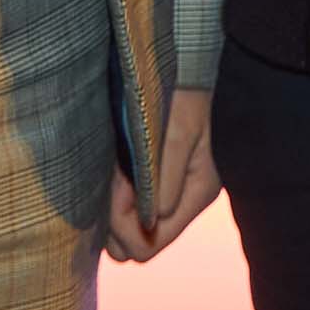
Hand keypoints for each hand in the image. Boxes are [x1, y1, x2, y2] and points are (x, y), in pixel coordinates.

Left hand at [106, 88, 219, 260]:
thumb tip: (151, 222)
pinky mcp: (155, 178)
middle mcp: (183, 200)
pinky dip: (117, 194)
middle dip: (116, 220)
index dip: (124, 224)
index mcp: (196, 194)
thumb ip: (163, 178)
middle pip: (138, 243)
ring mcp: (169, 191)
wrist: (184, 64)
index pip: (149, 245)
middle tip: (114, 180)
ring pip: (130, 228)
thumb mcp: (178, 132)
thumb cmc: (184, 93)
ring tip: (117, 169)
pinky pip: (130, 207)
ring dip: (115, 207)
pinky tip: (117, 168)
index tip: (119, 187)